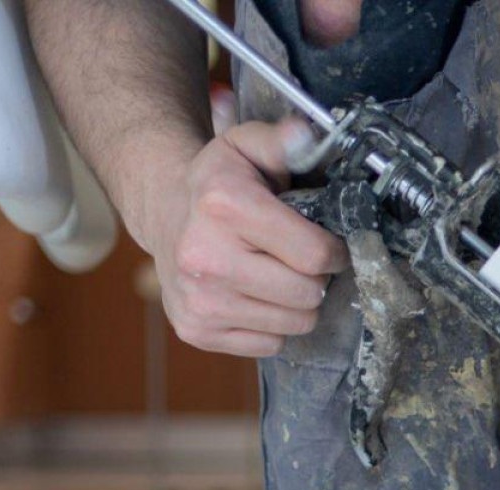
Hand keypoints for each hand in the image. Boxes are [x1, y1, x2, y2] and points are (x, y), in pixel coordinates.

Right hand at [132, 119, 347, 357]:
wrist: (165, 214)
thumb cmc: (218, 183)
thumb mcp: (247, 148)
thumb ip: (282, 141)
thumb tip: (307, 135)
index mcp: (224, 207)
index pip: (314, 254)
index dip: (333, 250)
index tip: (326, 242)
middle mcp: (205, 258)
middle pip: (308, 295)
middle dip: (315, 278)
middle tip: (300, 260)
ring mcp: (198, 301)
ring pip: (295, 324)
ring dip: (296, 303)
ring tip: (277, 275)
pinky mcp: (197, 331)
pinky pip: (270, 344)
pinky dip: (273, 324)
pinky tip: (254, 295)